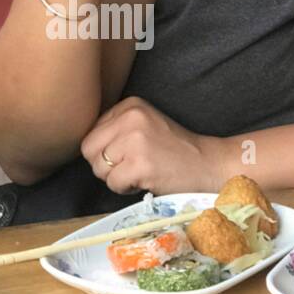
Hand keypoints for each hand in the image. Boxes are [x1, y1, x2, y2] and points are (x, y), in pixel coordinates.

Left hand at [80, 97, 227, 195]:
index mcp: (130, 105)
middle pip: (89, 150)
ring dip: (116, 178)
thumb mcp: (144, 126)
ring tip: (140, 172)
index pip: (92, 132)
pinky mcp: (140, 164)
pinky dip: (125, 189)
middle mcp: (131, 117)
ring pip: (99, 168)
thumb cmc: (175, 150)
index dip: (107, 151)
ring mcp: (135, 140)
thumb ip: (116, 129)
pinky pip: (113, 183)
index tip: (129, 154)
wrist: (208, 164)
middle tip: (129, 168)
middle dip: (104, 166)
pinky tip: (145, 181)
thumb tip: (85, 148)